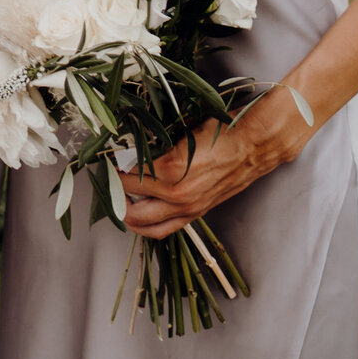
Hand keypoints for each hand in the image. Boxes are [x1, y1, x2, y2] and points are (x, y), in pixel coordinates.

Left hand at [118, 95, 307, 238]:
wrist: (254, 145)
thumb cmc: (220, 130)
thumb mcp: (181, 130)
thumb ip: (154, 143)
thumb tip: (128, 146)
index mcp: (171, 170)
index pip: (127, 177)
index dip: (110, 170)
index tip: (102, 161)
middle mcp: (178, 195)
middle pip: (130, 209)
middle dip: (114, 197)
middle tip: (107, 183)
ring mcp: (188, 208)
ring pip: (146, 225)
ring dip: (128, 215)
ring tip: (119, 200)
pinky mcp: (197, 213)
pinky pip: (165, 228)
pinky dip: (148, 224)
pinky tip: (140, 211)